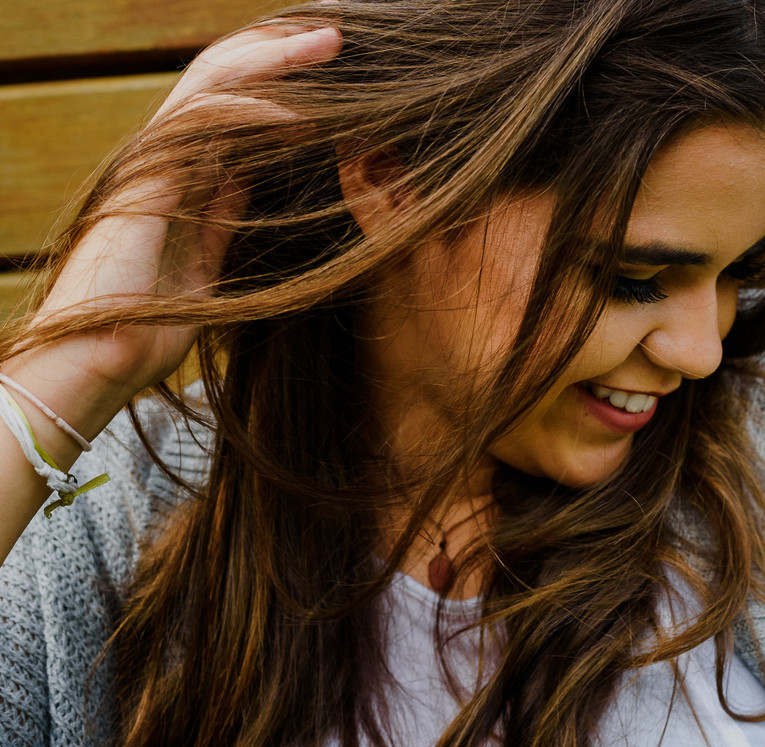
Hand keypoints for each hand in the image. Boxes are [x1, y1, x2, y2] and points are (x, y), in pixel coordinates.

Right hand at [27, 24, 342, 403]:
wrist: (100, 360)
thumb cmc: (149, 326)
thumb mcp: (206, 262)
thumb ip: (222, 217)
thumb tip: (249, 185)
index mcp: (180, 178)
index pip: (233, 109)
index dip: (279, 85)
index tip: (333, 76)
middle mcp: (165, 160)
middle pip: (225, 84)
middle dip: (279, 56)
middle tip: (335, 39)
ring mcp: (153, 164)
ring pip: (214, 86)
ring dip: (273, 63)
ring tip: (325, 48)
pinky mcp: (147, 178)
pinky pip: (202, 125)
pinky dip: (253, 112)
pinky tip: (298, 115)